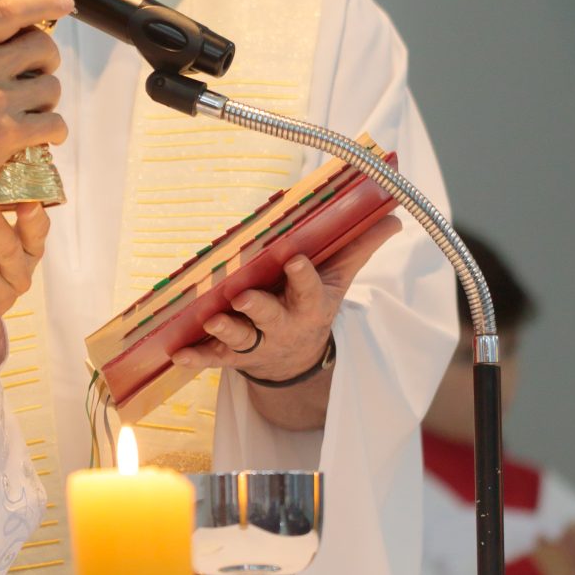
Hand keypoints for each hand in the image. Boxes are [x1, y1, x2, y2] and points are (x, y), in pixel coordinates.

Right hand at [0, 0, 70, 223]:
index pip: (7, 11)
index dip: (41, 2)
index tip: (64, 2)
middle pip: (42, 47)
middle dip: (47, 63)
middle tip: (36, 78)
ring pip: (52, 87)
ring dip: (48, 102)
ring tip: (31, 113)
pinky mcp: (7, 135)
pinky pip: (55, 124)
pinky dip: (55, 133)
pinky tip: (43, 137)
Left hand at [178, 210, 401, 430]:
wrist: (296, 359)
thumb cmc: (313, 305)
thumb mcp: (339, 279)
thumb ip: (360, 246)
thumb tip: (395, 215)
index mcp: (310, 304)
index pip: (310, 288)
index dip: (302, 275)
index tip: (293, 258)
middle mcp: (282, 324)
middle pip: (270, 316)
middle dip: (257, 307)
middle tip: (243, 296)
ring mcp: (256, 341)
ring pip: (240, 337)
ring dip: (225, 329)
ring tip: (211, 319)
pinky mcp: (234, 355)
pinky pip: (214, 356)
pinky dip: (197, 356)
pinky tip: (179, 352)